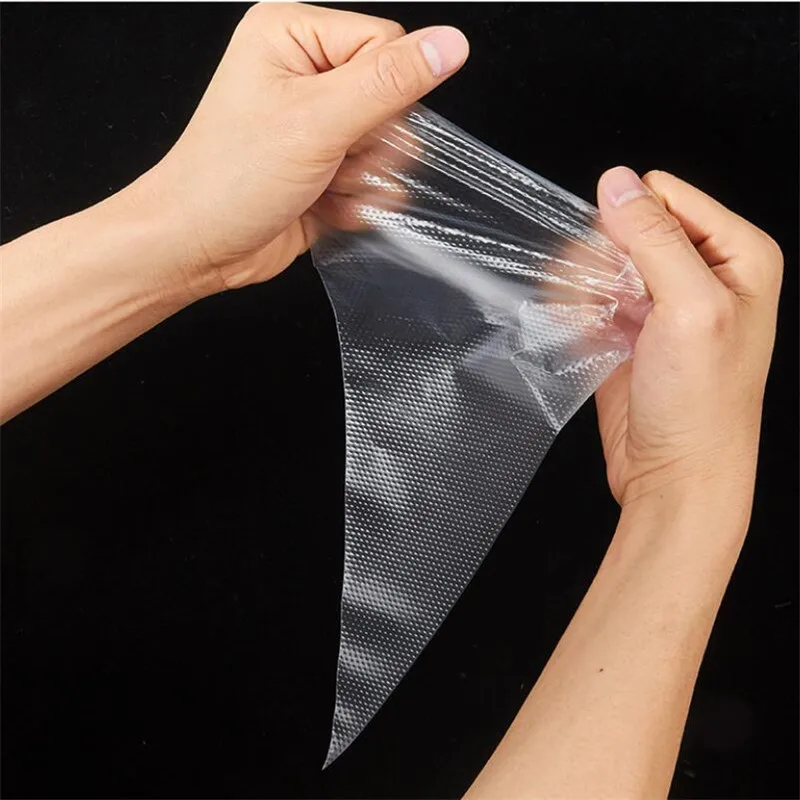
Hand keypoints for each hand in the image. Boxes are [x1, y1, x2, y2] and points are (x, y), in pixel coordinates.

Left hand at [130, 2, 467, 295]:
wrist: (197, 246)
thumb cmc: (231, 178)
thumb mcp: (318, 121)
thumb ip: (390, 82)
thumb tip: (449, 44)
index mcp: (293, 36)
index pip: (386, 43)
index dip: (386, 93)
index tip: (353, 126)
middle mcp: (304, 73)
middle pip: (391, 98)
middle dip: (373, 143)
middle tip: (335, 160)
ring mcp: (314, 124)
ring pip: (387, 145)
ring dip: (365, 178)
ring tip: (324, 186)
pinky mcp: (322, 167)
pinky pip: (372, 179)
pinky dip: (356, 200)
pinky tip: (325, 206)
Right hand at [595, 167, 781, 508]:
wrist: (673, 473)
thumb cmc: (701, 405)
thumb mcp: (690, 309)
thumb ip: (654, 239)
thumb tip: (617, 182)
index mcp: (737, 254)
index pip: (664, 196)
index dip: (634, 227)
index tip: (628, 275)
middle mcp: (702, 272)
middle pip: (625, 226)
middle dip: (605, 263)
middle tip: (617, 307)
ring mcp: (662, 301)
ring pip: (598, 260)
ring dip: (586, 291)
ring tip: (603, 328)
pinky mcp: (629, 328)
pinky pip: (586, 295)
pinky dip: (576, 314)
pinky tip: (590, 339)